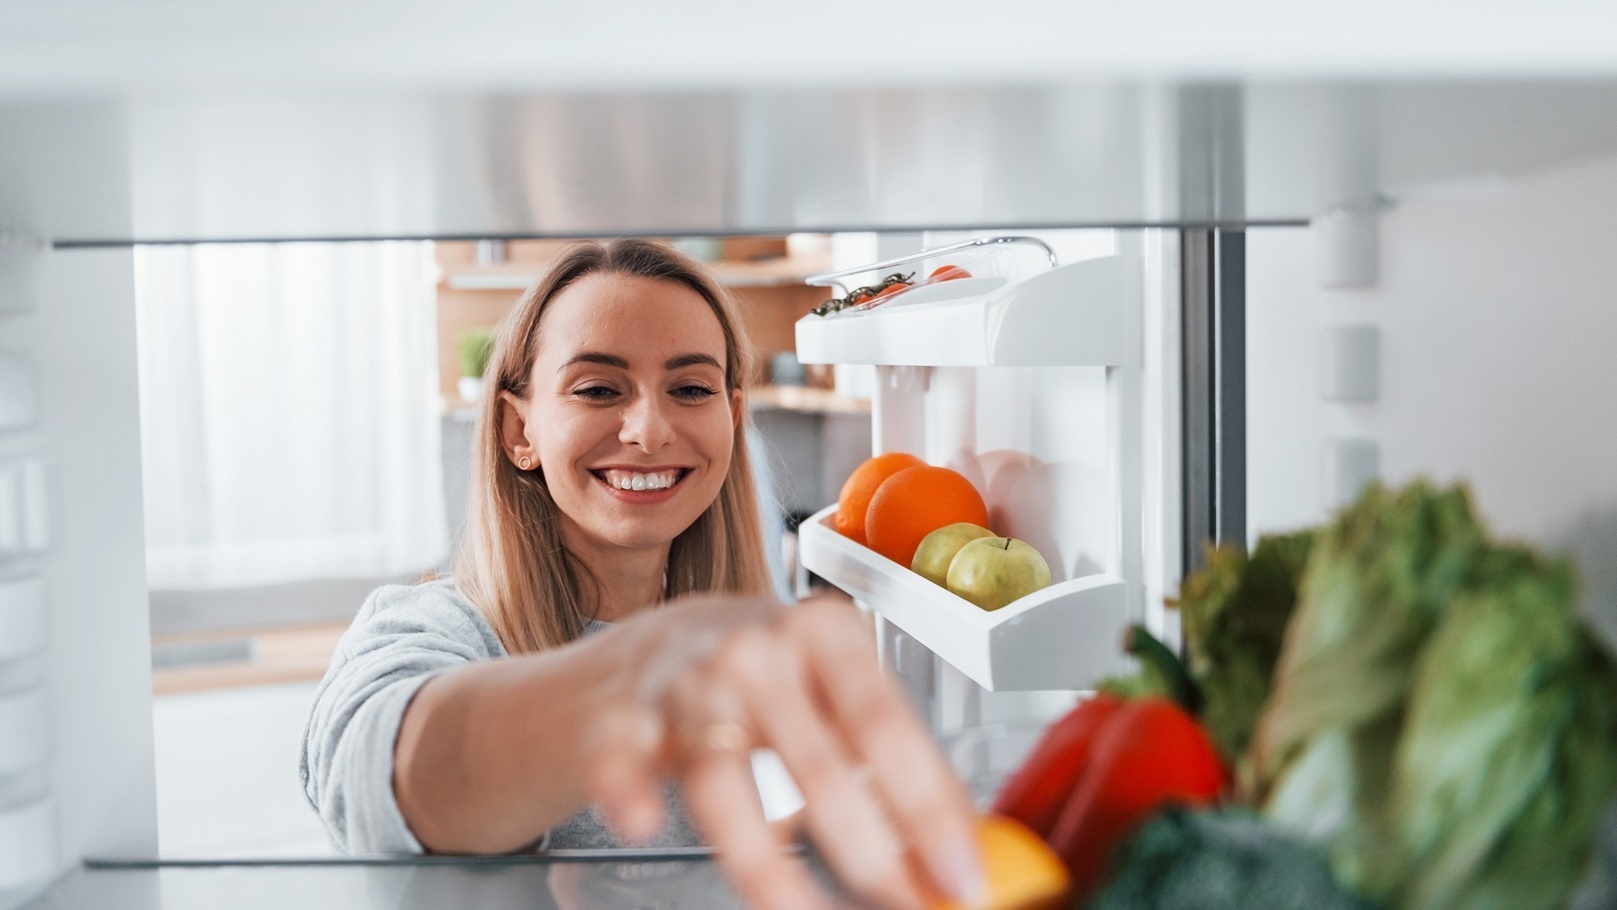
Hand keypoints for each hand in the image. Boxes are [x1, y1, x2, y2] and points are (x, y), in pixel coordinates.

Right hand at [581, 594, 983, 909]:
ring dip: (768, 866)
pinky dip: (628, 791)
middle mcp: (754, 650)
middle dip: (870, 854)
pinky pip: (621, 762)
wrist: (656, 642)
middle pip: (818, 764)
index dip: (928, 810)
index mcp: (823, 633)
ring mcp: (684, 684)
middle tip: (901, 904)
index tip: (958, 872)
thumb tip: (961, 847)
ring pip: (726, 783)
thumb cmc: (765, 672)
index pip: (887, 728)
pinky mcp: (620, 720)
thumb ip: (893, 758)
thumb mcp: (836, 686)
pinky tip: (642, 819)